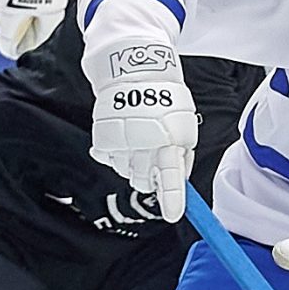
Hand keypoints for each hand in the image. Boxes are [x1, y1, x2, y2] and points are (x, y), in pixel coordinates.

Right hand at [88, 65, 198, 220]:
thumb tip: (181, 181)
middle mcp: (144, 144)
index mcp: (168, 140)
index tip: (172, 214)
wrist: (134, 74)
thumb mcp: (185, 127)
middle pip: (143, 181)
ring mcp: (122, 143)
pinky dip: (116, 154)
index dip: (171, 197)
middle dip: (148, 177)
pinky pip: (109, 161)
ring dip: (132, 164)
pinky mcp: (103, 140)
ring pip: (125, 172)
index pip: (171, 174)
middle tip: (150, 158)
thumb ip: (183, 156)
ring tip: (137, 140)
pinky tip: (123, 137)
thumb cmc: (165, 102)